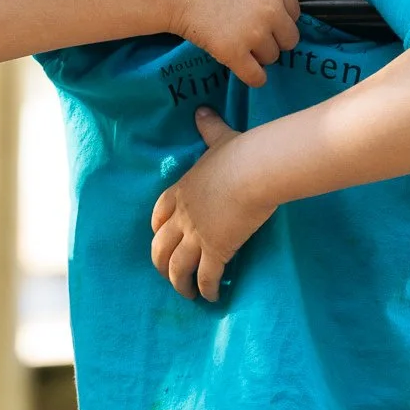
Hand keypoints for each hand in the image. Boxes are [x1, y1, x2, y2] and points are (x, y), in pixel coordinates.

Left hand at [150, 109, 276, 301]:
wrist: (253, 171)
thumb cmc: (239, 153)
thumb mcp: (219, 138)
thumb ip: (209, 127)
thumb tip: (202, 110)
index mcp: (181, 191)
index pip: (159, 213)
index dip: (157, 228)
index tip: (158, 235)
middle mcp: (183, 217)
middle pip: (160, 247)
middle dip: (160, 263)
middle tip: (166, 275)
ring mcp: (197, 236)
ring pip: (177, 268)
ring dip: (179, 283)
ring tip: (187, 295)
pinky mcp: (216, 251)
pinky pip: (206, 277)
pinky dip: (206, 290)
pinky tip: (212, 298)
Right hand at [164, 0, 299, 86]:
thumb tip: (283, 17)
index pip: (295, 14)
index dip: (278, 19)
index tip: (263, 21)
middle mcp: (270, 9)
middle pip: (290, 40)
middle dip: (272, 40)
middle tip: (251, 37)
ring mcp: (253, 32)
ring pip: (272, 58)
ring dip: (258, 56)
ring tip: (237, 44)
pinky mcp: (234, 52)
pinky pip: (256, 76)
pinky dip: (252, 76)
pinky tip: (242, 68)